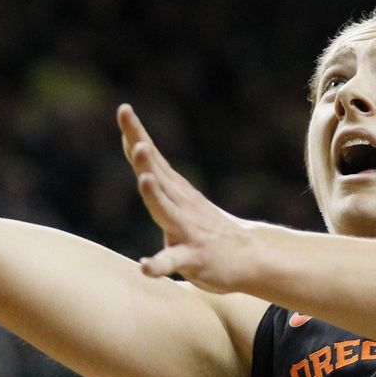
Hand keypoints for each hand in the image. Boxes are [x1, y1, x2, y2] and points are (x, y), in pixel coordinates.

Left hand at [118, 103, 257, 291]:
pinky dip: (159, 264)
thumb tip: (133, 144)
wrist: (251, 257)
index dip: (136, 135)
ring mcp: (188, 230)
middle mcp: (181, 205)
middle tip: (137, 141)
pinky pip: (174, 261)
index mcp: (175, 190)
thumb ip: (154, 174)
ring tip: (145, 179)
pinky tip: (145, 266)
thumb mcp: (180, 197)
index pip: (152, 159)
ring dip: (155, 195)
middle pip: (158, 178)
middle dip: (145, 160)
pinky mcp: (195, 258)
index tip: (124, 110)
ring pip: (167, 211)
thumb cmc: (205, 226)